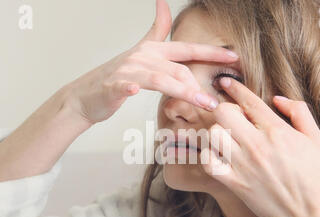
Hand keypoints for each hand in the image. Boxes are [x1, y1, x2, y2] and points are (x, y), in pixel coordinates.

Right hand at [60, 0, 237, 124]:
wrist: (86, 95)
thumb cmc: (117, 77)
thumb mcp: (140, 50)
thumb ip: (156, 30)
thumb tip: (163, 3)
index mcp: (153, 51)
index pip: (187, 50)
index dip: (211, 52)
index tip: (234, 57)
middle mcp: (143, 57)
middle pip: (177, 68)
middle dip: (199, 84)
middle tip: (215, 102)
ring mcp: (127, 71)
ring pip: (160, 78)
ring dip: (182, 91)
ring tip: (201, 103)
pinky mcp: (113, 85)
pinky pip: (123, 85)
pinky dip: (129, 86)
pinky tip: (135, 90)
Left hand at [202, 77, 319, 216]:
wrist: (307, 214)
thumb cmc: (315, 176)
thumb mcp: (316, 139)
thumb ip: (299, 112)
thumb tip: (277, 98)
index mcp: (277, 131)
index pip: (248, 101)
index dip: (233, 87)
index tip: (225, 82)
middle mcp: (256, 145)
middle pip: (223, 113)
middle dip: (224, 109)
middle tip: (231, 117)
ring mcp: (242, 164)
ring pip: (213, 135)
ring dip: (216, 132)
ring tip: (226, 137)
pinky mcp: (233, 182)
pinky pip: (208, 161)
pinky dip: (209, 156)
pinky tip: (218, 156)